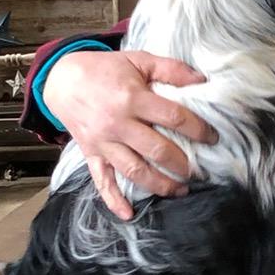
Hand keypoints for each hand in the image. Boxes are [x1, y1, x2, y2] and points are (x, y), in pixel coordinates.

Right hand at [45, 49, 216, 220]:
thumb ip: (170, 68)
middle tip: (199, 170)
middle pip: (157, 149)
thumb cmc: (104, 69)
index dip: (197, 129)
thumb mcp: (138, 59)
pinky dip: (114, 200)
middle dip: (182, 163)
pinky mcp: (92, 155)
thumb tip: (202, 79)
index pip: (173, 117)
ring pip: (135, 170)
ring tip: (181, 190)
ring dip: (160, 185)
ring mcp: (104, 142)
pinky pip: (102, 181)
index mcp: (133, 98)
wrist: (62, 79)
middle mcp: (118, 124)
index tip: (212, 139)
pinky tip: (129, 214)